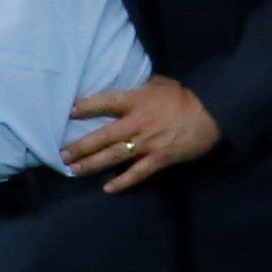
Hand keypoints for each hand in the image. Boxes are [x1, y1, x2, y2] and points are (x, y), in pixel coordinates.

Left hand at [62, 76, 220, 193]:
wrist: (210, 113)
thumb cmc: (183, 96)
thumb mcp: (158, 83)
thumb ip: (138, 87)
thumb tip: (125, 85)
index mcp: (136, 101)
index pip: (106, 102)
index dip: (86, 107)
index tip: (69, 112)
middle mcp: (137, 123)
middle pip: (103, 136)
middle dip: (80, 146)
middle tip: (62, 154)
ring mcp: (147, 143)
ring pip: (114, 156)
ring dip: (92, 164)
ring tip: (74, 170)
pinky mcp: (159, 159)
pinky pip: (137, 173)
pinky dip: (122, 182)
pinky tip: (108, 188)